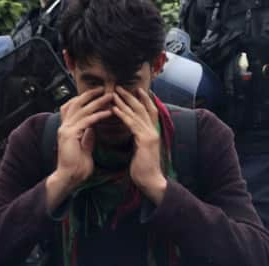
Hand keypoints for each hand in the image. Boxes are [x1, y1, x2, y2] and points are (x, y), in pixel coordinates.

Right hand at [45, 88, 112, 211]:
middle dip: (91, 95)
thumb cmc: (77, 164)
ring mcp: (65, 129)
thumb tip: (93, 127)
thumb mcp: (84, 145)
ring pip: (82, 110)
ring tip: (110, 97)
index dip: (85, 98)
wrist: (70, 177)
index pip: (74, 106)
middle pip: (77, 103)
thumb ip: (87, 135)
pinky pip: (86, 121)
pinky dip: (98, 116)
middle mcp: (64, 125)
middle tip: (105, 89)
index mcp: (67, 127)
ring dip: (97, 102)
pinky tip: (108, 113)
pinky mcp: (69, 135)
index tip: (99, 93)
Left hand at [112, 87, 166, 204]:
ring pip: (136, 113)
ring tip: (114, 94)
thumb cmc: (144, 169)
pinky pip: (132, 124)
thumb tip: (134, 134)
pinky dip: (123, 115)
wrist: (151, 181)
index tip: (135, 90)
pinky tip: (114, 109)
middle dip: (131, 96)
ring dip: (124, 102)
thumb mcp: (142, 150)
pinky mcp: (144, 140)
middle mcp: (153, 130)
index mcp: (153, 132)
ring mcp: (150, 134)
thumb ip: (139, 139)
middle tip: (120, 87)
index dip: (143, 100)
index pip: (149, 111)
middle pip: (143, 108)